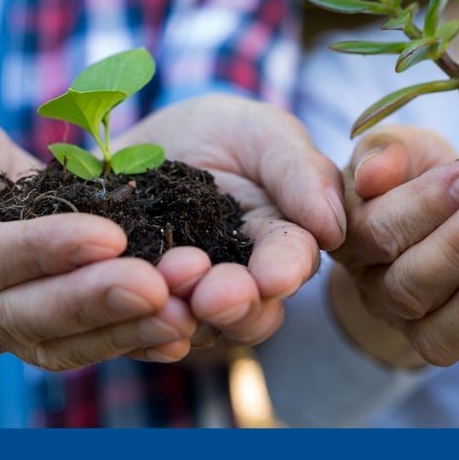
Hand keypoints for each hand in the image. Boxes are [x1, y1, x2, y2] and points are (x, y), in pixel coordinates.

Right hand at [0, 91, 201, 368]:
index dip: (42, 251)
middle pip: (24, 314)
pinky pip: (81, 341)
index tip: (107, 235)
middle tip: (160, 287)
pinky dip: (129, 338)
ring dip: (121, 330)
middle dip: (95, 301)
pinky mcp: (34, 321)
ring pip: (57, 341)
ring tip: (181, 314)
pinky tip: (180, 332)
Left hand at [124, 95, 345, 346]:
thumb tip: (333, 230)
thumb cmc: (220, 131)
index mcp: (280, 244)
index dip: (283, 272)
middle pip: (247, 313)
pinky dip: (132, 323)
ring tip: (165, 285)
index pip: (290, 265)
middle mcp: (237, 281)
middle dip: (233, 305)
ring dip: (181, 314)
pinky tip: (124, 305)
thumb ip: (302, 174)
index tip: (273, 277)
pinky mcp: (133, 302)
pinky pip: (134, 328)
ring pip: (192, 326)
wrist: (143, 139)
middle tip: (211, 293)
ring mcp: (185, 298)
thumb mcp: (264, 134)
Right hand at [326, 125, 458, 368]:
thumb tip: (373, 175)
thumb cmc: (418, 173)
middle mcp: (374, 292)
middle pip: (409, 285)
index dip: (428, 204)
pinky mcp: (456, 347)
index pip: (379, 230)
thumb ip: (383, 152)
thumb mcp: (401, 149)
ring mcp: (413, 328)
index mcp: (350, 239)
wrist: (445, 212)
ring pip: (439, 333)